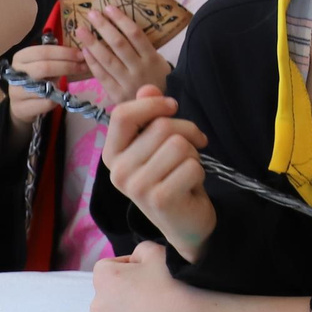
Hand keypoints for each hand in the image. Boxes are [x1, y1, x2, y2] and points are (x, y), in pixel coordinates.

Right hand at [8, 42, 83, 128]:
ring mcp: (15, 91)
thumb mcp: (42, 65)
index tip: (81, 54)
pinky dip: (57, 99)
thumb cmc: (36, 80)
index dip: (64, 53)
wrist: (21, 105)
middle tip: (83, 66)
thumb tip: (80, 54)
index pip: (43, 51)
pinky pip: (45, 103)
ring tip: (75, 79)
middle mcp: (15, 73)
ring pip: (44, 87)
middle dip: (67, 66)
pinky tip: (61, 96)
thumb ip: (56, 58)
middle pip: (44, 67)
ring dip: (63, 83)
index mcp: (21, 57)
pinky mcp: (20, 108)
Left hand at [77, 2, 172, 104]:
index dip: (121, 20)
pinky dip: (93, 63)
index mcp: (153, 58)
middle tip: (91, 14)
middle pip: (119, 44)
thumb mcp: (160, 63)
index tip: (109, 8)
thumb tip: (122, 24)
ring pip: (108, 60)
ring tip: (80, 30)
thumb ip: (144, 48)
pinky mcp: (117, 95)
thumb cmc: (158, 80)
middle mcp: (140, 69)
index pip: (136, 34)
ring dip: (92, 43)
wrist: (160, 110)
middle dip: (104, 27)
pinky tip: (84, 51)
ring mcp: (128, 83)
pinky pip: (102, 76)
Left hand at [92, 240, 210, 311]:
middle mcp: (98, 305)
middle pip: (111, 290)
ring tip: (158, 308)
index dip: (131, 265)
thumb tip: (136, 262)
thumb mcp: (157, 250)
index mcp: (104, 278)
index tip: (151, 271)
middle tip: (156, 289)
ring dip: (131, 308)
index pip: (110, 265)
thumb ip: (139, 250)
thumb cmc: (175, 283)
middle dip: (128, 288)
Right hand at [101, 87, 214, 259]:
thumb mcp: (156, 144)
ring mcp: (137, 188)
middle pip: (160, 126)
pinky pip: (192, 165)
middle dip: (186, 131)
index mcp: (112, 154)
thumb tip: (148, 89)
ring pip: (179, 144)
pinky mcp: (160, 199)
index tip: (173, 107)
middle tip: (191, 148)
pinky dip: (200, 171)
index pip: (122, 114)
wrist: (184, 222)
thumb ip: (149, 115)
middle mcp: (118, 172)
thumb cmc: (170, 176)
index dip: (153, 104)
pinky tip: (190, 185)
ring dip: (193, 153)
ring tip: (187, 169)